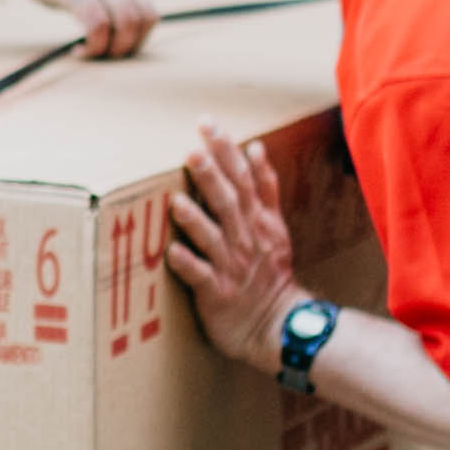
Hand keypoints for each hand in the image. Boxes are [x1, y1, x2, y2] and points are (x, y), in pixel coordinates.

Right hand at [0, 0, 156, 58]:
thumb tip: (113, 16)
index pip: (149, 10)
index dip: (138, 39)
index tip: (114, 49)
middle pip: (145, 18)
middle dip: (130, 48)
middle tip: (103, 57)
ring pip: (127, 20)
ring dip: (113, 49)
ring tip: (89, 53)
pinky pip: (97, 22)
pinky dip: (93, 44)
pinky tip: (75, 50)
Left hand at [166, 121, 301, 368]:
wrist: (277, 324)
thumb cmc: (268, 272)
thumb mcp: (275, 227)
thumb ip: (265, 188)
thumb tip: (255, 147)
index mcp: (259, 220)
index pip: (246, 179)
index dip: (229, 152)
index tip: (210, 125)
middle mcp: (246, 239)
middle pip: (230, 202)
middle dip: (212, 176)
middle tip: (193, 151)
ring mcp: (232, 267)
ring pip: (213, 238)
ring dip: (195, 219)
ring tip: (176, 200)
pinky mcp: (218, 293)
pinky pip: (201, 277)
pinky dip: (187, 264)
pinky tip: (171, 252)